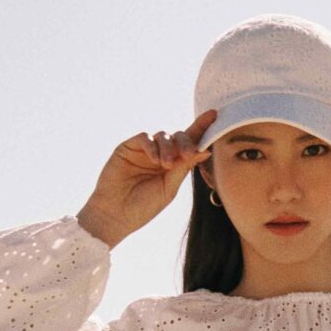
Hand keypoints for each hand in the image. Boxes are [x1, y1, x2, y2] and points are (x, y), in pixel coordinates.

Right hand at [77, 111, 217, 246]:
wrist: (116, 215)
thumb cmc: (143, 207)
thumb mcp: (169, 188)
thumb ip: (184, 168)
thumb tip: (205, 151)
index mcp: (173, 165)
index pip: (189, 144)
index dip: (201, 129)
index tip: (214, 115)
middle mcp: (160, 155)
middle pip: (178, 137)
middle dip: (186, 142)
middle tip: (188, 154)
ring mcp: (144, 151)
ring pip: (163, 135)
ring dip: (168, 147)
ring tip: (165, 165)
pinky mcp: (128, 147)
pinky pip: (144, 137)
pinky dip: (152, 146)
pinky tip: (155, 160)